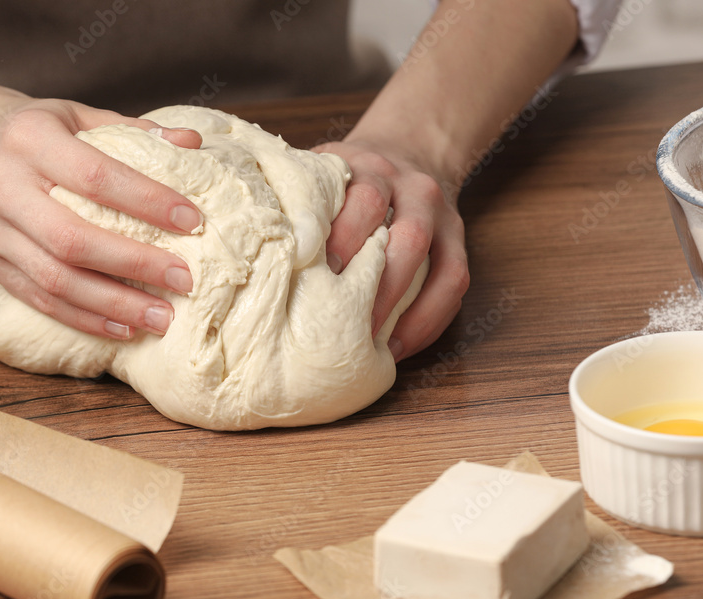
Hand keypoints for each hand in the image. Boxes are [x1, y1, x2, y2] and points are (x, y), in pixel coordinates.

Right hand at [0, 99, 203, 339]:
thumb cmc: (44, 133)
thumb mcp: (83, 117)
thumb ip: (136, 131)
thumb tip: (193, 144)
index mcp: (30, 138)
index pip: (95, 175)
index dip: (146, 201)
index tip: (192, 222)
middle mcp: (1, 184)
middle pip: (71, 238)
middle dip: (134, 264)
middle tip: (184, 280)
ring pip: (54, 279)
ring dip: (114, 304)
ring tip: (162, 317)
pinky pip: (39, 299)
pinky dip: (85, 318)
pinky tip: (124, 328)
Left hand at [314, 139, 468, 361]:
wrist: (409, 146)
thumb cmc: (349, 178)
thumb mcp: (322, 172)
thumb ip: (296, 202)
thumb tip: (245, 248)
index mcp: (370, 169)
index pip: (364, 199)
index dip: (342, 237)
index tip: (311, 270)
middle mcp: (412, 188)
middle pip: (408, 234)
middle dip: (376, 281)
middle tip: (340, 318)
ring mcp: (440, 216)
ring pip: (436, 263)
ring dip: (402, 307)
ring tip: (369, 343)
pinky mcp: (458, 241)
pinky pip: (454, 284)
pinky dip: (427, 320)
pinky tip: (396, 347)